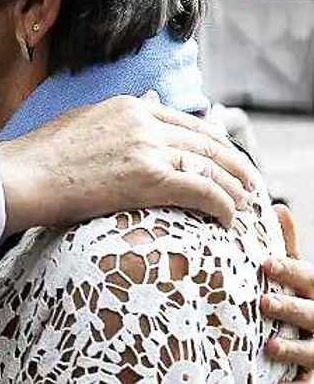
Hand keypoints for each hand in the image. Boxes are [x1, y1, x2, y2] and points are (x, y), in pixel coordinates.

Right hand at [0, 93, 257, 235]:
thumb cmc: (37, 158)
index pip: (187, 121)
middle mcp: (142, 120)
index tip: (223, 159)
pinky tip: (227, 218)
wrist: (18, 177)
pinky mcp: (149, 177)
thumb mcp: (80, 121)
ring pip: (212, 165)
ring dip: (234, 187)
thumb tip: (148, 98)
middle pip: (207, 140)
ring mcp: (147, 147)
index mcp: (126, 105)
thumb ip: (118, 115)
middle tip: (247, 183)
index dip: (213, 141)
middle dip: (234, 163)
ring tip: (242, 204)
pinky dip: (223, 204)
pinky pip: (204, 190)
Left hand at [263, 204, 313, 380]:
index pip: (310, 279)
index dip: (290, 271)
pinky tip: (286, 383)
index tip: (266, 263)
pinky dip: (300, 383)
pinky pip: (308, 380)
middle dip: (292, 308)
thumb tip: (278, 208)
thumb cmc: (303, 303)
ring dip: (295, 348)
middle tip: (265, 302)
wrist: (311, 351)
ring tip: (271, 346)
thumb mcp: (300, 277)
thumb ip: (289, 249)